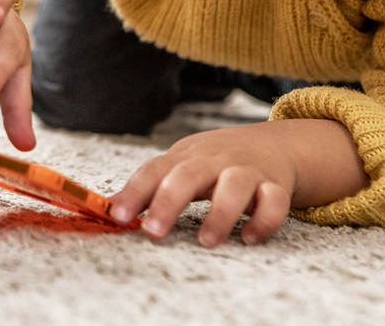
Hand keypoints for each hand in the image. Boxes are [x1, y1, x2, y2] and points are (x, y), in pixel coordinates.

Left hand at [108, 119, 365, 246]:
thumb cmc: (215, 161)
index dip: (133, 192)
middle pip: (189, 175)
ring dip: (221, 213)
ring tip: (207, 240)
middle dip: (169, 202)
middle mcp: (213, 160)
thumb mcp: (181, 166)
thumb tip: (109, 207)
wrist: (272, 143)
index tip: (117, 216)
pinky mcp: (275, 185)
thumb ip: (150, 186)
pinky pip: (274, 201)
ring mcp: (246, 170)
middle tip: (153, 232)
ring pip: (235, 185)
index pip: (153, 170)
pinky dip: (264, 221)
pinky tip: (249, 239)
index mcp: (185, 157)